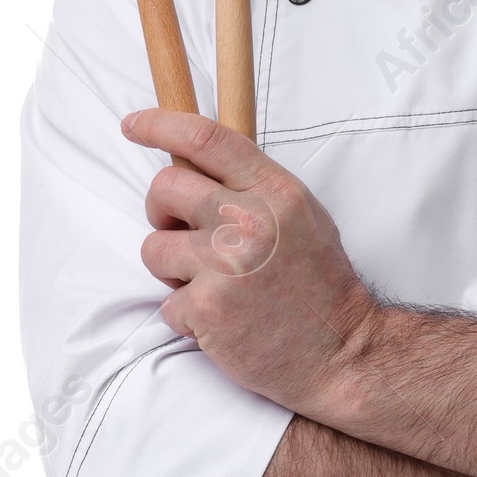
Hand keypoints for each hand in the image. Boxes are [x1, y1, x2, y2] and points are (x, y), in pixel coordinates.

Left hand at [121, 108, 376, 415]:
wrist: (343, 351)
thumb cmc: (319, 285)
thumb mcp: (301, 216)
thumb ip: (255, 187)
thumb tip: (198, 165)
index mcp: (275, 190)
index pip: (206, 138)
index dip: (160, 125)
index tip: (133, 125)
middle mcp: (249, 219)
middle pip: (165, 186)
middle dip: (161, 212)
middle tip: (182, 235)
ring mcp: (226, 263)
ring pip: (153, 247)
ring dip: (172, 271)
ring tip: (212, 287)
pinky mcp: (207, 307)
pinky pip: (166, 303)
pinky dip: (188, 317)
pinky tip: (224, 322)